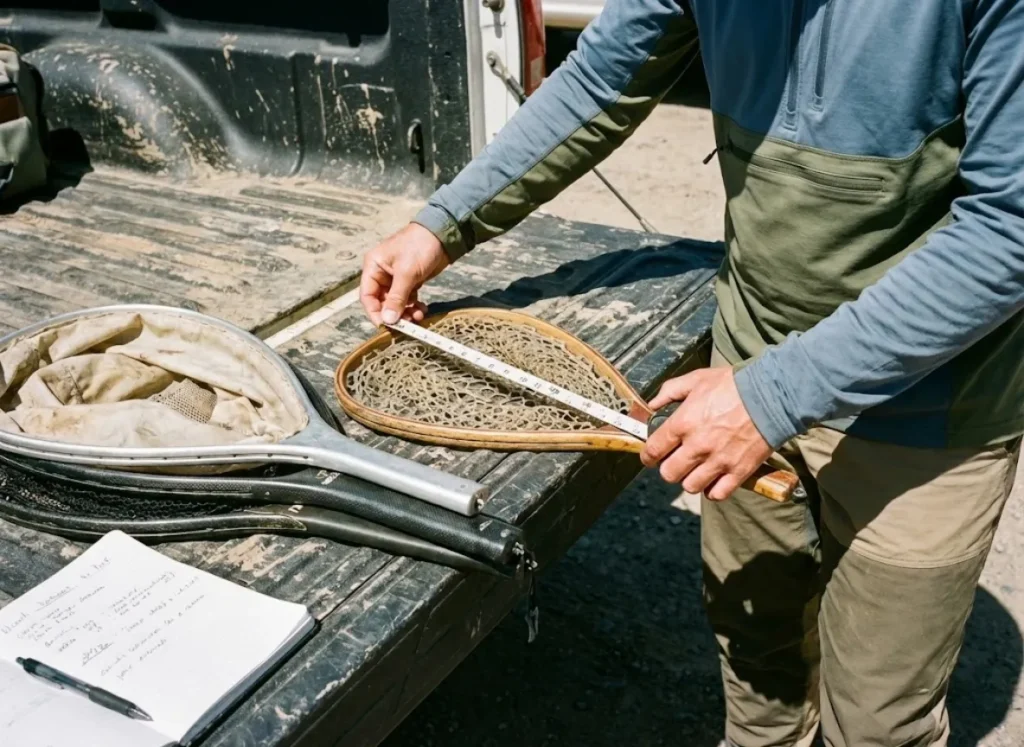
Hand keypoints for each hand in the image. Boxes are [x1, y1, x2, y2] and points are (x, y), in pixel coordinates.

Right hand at [360, 223, 450, 325]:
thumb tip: (388, 320)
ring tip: (418, 316)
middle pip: (382, 302)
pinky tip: (422, 309)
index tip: (386, 326)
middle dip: (394, 314)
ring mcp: (396, 278)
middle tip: (406, 325)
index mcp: (373, 266)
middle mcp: (382, 273)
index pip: (367, 296)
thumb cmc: (420, 245)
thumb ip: (397, 298)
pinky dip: (413, 306)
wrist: (443, 234)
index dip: (375, 313)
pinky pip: (408, 299)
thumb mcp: (407, 273)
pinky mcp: (410, 281)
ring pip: (396, 303)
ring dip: (406, 312)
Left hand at [639, 368, 772, 500]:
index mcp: (683, 423)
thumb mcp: (697, 379)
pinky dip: (712, 490)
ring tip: (695, 470)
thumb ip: (670, 391)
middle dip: (668, 469)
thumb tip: (653, 404)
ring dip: (689, 480)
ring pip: (690, 486)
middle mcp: (697, 446)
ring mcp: (718, 461)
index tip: (650, 456)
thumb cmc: (734, 385)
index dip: (648, 456)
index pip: (653, 450)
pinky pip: (717, 494)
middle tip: (675, 461)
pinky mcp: (738, 471)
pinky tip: (714, 479)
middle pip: (669, 474)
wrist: (771, 394)